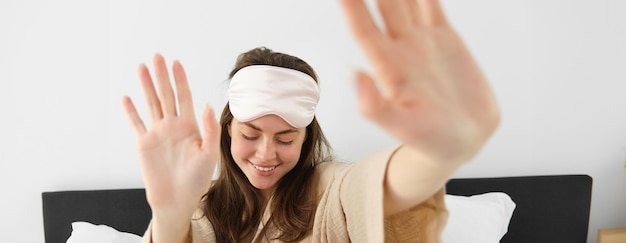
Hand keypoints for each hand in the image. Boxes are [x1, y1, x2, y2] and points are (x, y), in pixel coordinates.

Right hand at [122, 54, 219, 214]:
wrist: (177, 200)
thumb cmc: (197, 180)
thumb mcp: (209, 155)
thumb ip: (209, 130)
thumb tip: (206, 105)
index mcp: (190, 126)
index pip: (184, 97)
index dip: (180, 80)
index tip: (176, 63)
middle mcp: (173, 126)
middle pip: (166, 95)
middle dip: (162, 76)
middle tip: (157, 56)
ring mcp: (157, 134)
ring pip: (151, 104)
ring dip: (146, 86)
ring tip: (142, 67)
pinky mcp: (144, 144)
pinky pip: (136, 124)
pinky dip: (131, 111)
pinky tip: (126, 98)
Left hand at [339, 0, 499, 162]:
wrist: (463, 141)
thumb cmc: (431, 141)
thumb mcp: (404, 127)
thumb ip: (376, 105)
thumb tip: (349, 73)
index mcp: (389, 68)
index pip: (364, 28)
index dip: (352, 5)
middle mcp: (402, 49)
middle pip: (382, 5)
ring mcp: (422, 42)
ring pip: (403, 0)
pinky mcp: (445, 39)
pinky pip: (432, 5)